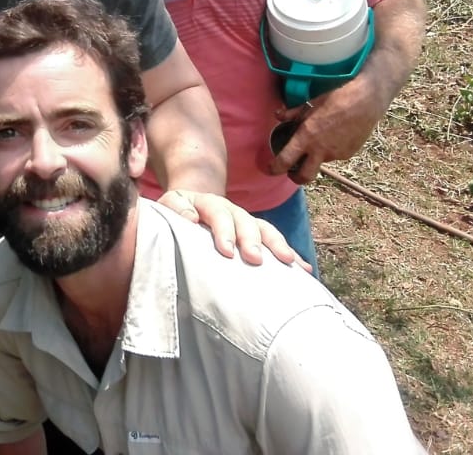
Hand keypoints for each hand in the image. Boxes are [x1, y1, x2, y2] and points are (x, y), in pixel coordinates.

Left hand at [159, 189, 308, 270]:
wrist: (191, 205)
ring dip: (278, 245)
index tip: (226, 251)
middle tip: (256, 259)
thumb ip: (175, 209)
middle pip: (245, 222)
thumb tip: (190, 218)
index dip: (223, 230)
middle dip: (251, 240)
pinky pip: (276, 243)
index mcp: (207, 203)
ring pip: (266, 230)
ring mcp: (246, 222)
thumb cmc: (176, 214)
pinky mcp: (257, 235)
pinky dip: (291, 256)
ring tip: (289, 262)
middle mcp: (231, 210)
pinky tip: (303, 270)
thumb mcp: (169, 206)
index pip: (218, 213)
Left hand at [269, 75, 384, 184]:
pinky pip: (334, 156)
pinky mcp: (348, 154)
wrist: (366, 102)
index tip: (270, 169)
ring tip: (320, 140)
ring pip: (321, 162)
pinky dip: (330, 150)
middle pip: (304, 177)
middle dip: (295, 178)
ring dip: (316, 156)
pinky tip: (335, 136)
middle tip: (291, 173)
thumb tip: (277, 116)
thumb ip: (292, 114)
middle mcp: (320, 150)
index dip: (274, 168)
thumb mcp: (310, 104)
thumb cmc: (336, 99)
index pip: (285, 161)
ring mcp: (336, 155)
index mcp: (306, 137)